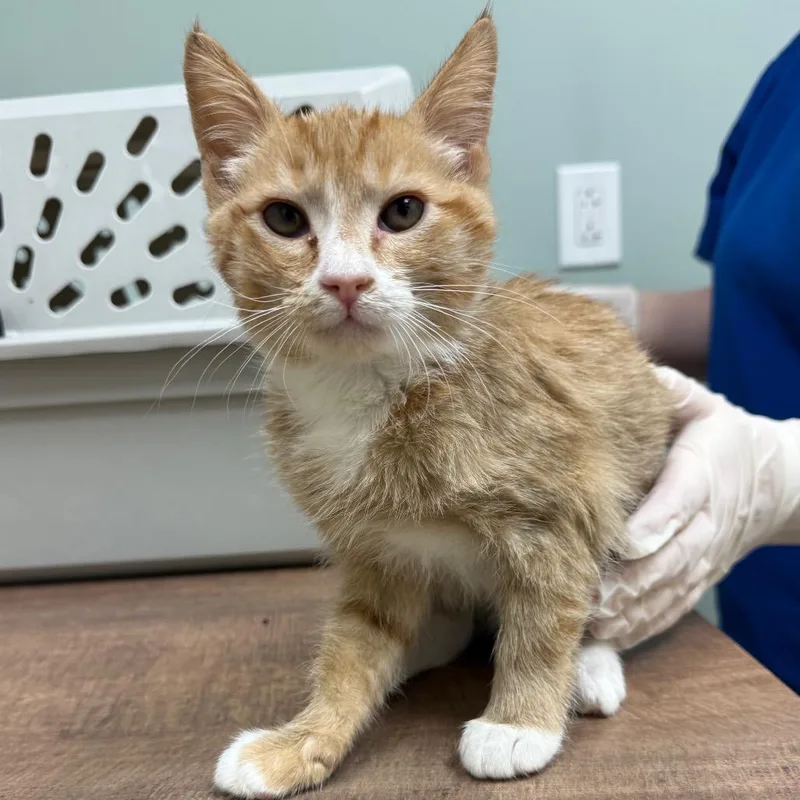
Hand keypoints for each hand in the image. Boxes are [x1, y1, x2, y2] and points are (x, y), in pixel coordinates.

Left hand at [590, 367, 799, 650]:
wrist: (773, 481)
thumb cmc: (719, 435)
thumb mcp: (700, 403)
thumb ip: (669, 390)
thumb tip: (626, 371)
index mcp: (706, 470)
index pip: (683, 497)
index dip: (655, 521)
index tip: (624, 542)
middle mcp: (706, 521)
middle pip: (673, 557)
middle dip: (632, 580)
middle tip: (589, 596)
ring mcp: (704, 557)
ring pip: (669, 590)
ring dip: (631, 611)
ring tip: (590, 624)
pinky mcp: (697, 579)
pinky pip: (672, 609)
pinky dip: (642, 627)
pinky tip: (607, 639)